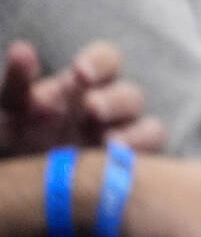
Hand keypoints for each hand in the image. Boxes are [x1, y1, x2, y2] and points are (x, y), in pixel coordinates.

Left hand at [0, 40, 164, 155]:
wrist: (14, 187)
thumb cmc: (11, 141)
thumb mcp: (8, 111)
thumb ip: (17, 83)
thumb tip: (22, 49)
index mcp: (82, 86)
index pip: (107, 61)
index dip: (99, 63)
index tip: (80, 72)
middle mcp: (107, 111)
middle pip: (130, 96)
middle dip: (113, 103)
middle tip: (92, 110)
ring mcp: (121, 141)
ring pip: (149, 127)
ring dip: (131, 132)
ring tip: (108, 143)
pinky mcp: (128, 170)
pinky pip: (150, 158)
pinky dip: (141, 156)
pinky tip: (116, 161)